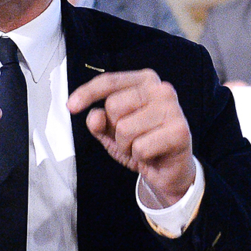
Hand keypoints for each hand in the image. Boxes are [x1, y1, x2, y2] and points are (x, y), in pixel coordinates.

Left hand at [67, 69, 193, 205]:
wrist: (170, 169)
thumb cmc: (143, 144)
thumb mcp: (112, 132)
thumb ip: (99, 121)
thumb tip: (94, 116)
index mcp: (146, 81)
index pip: (110, 81)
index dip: (87, 93)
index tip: (71, 106)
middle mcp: (162, 90)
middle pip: (114, 106)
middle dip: (114, 129)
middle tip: (131, 138)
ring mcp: (173, 109)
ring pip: (125, 129)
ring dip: (127, 146)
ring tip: (142, 147)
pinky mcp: (179, 131)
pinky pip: (140, 147)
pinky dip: (140, 157)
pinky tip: (152, 155)